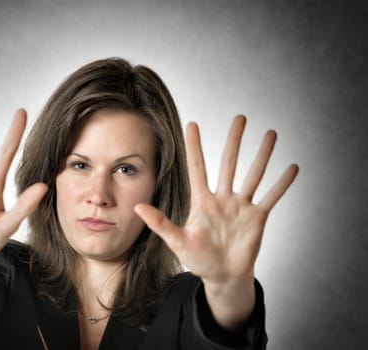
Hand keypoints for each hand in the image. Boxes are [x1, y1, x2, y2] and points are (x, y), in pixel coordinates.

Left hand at [135, 115, 297, 327]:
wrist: (222, 276)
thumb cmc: (198, 260)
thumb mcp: (177, 241)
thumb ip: (160, 223)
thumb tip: (137, 208)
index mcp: (202, 201)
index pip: (197, 167)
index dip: (195, 146)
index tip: (192, 124)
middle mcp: (223, 198)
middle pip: (229, 163)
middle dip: (234, 141)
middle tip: (240, 118)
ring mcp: (241, 206)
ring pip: (253, 175)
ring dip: (262, 155)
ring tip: (271, 134)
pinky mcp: (257, 218)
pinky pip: (271, 197)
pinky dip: (282, 184)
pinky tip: (291, 168)